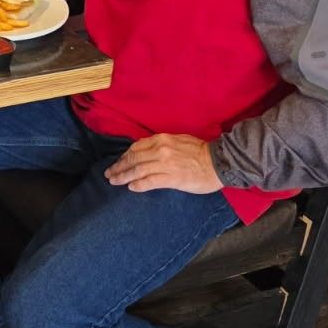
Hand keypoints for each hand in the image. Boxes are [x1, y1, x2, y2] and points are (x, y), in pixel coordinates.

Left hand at [104, 134, 221, 193]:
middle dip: (118, 167)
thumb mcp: (178, 140)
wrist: (218, 162)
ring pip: (137, 170)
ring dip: (123, 176)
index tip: (119, 162)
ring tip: (114, 181)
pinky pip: (148, 182)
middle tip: (109, 174)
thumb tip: (147, 151)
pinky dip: (138, 185)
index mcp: (161, 140)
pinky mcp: (171, 179)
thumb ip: (161, 144)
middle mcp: (159, 150)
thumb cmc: (201, 151)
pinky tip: (131, 188)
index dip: (124, 156)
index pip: (136, 148)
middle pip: (132, 159)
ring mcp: (164, 164)